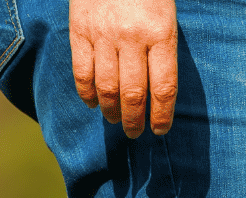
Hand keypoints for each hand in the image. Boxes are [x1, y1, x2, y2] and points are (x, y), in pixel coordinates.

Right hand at [68, 0, 177, 137]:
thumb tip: (157, 94)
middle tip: (133, 132)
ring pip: (106, 87)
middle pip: (133, 94)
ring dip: (111, 111)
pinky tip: (93, 103)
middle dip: (134, 120)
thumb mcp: (166, 16)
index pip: (163, 88)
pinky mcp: (80, 30)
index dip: (161, 116)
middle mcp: (132, 37)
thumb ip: (161, 50)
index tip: (159, 130)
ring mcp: (103, 34)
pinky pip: (82, 72)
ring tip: (115, 120)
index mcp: (161, 34)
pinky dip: (87, 93)